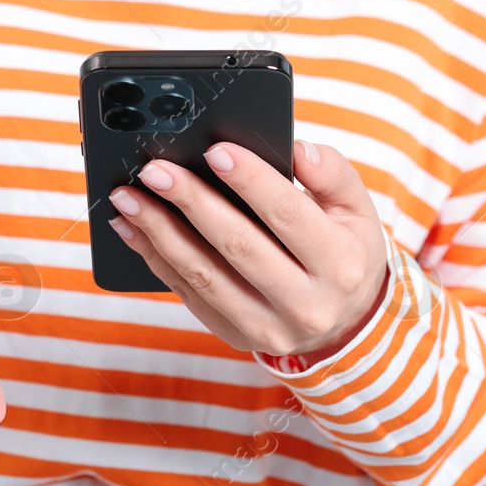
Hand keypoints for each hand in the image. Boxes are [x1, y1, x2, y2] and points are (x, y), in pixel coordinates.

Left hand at [107, 140, 389, 359]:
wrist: (346, 322)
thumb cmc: (345, 250)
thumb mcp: (357, 210)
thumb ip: (332, 174)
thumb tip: (297, 150)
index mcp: (341, 264)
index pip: (289, 216)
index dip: (251, 182)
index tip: (215, 150)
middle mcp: (307, 304)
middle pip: (239, 247)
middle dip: (192, 203)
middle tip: (155, 170)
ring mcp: (268, 328)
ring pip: (205, 276)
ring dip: (159, 233)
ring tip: (128, 197)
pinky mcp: (237, 336)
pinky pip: (189, 295)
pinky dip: (156, 259)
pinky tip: (132, 229)